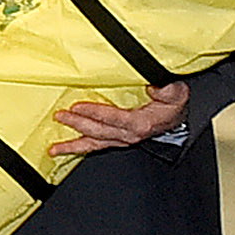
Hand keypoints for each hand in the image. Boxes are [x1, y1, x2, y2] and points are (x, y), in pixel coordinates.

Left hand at [49, 76, 188, 157]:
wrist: (178, 116)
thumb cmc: (174, 104)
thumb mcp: (176, 92)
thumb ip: (167, 89)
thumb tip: (153, 85)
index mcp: (141, 123)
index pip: (113, 118)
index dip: (95, 112)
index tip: (77, 107)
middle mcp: (130, 135)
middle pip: (99, 131)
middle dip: (78, 125)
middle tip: (60, 117)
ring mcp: (123, 140)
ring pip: (95, 144)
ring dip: (74, 145)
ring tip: (55, 149)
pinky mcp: (119, 140)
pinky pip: (97, 145)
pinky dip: (81, 148)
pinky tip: (67, 148)